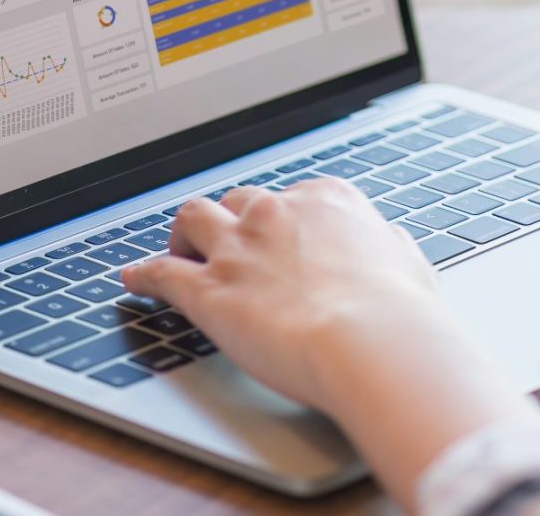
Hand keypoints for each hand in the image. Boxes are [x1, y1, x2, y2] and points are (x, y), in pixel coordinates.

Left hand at [123, 180, 532, 503]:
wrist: (370, 341)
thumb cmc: (398, 312)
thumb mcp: (407, 264)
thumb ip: (386, 246)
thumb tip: (385, 243)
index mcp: (326, 201)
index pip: (291, 197)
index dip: (281, 220)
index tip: (280, 236)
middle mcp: (275, 213)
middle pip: (238, 202)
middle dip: (232, 222)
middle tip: (231, 247)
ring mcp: (237, 248)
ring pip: (193, 218)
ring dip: (184, 234)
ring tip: (180, 251)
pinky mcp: (208, 289)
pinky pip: (161, 272)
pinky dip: (144, 274)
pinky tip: (133, 280)